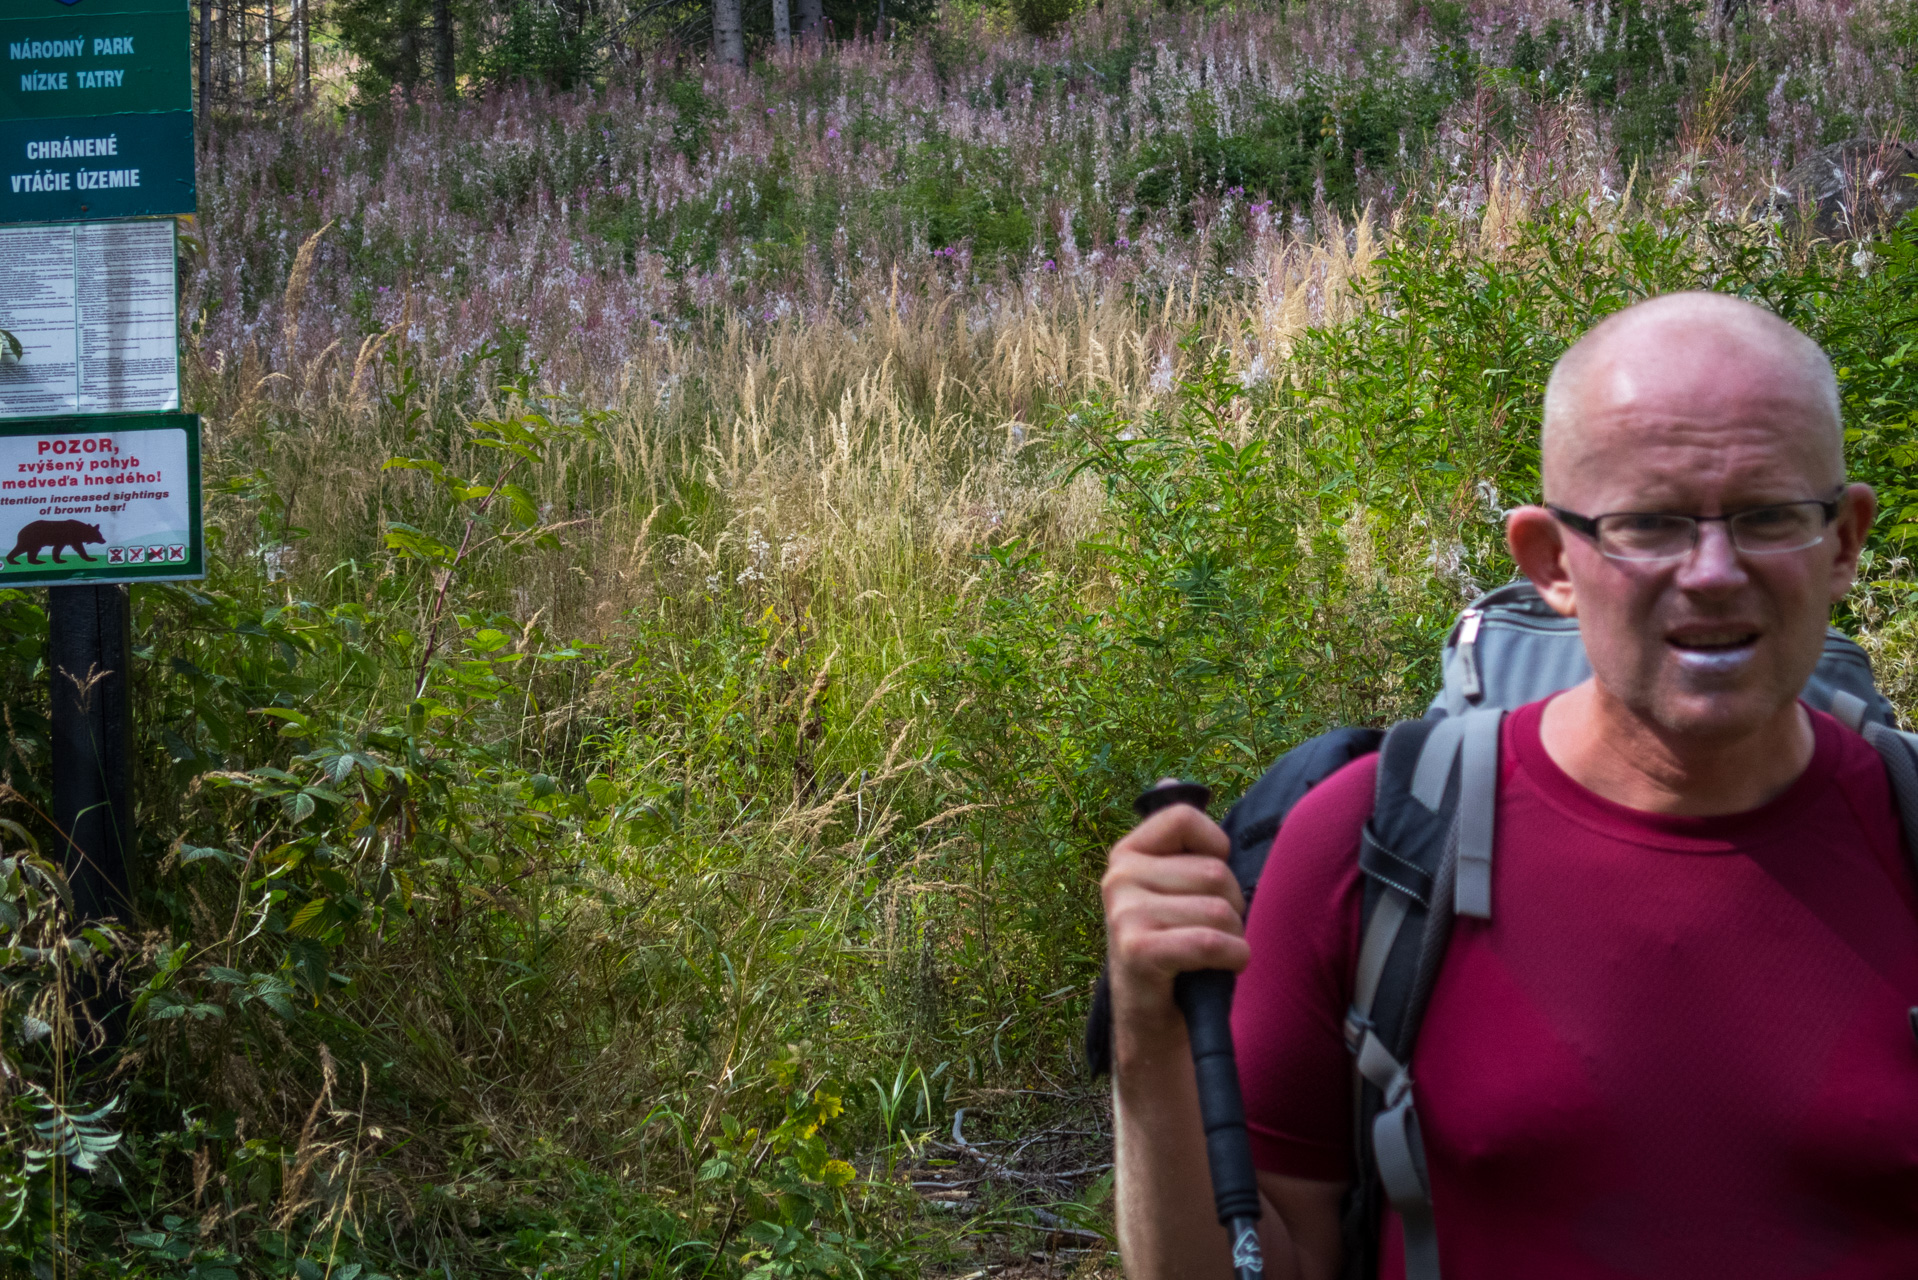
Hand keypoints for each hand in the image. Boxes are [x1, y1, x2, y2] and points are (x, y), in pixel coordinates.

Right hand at [1101, 802, 1244, 1028]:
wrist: (1151, 1015)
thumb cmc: (1173, 944)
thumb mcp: (1171, 886)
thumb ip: (1176, 838)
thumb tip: (1171, 781)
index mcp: (1128, 852)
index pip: (1185, 817)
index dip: (1216, 847)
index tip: (1210, 880)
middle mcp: (1118, 876)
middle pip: (1214, 871)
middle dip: (1232, 905)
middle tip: (1211, 929)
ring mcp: (1123, 913)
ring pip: (1219, 909)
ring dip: (1234, 937)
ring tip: (1212, 952)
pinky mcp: (1136, 950)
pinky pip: (1210, 941)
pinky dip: (1233, 956)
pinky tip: (1225, 966)